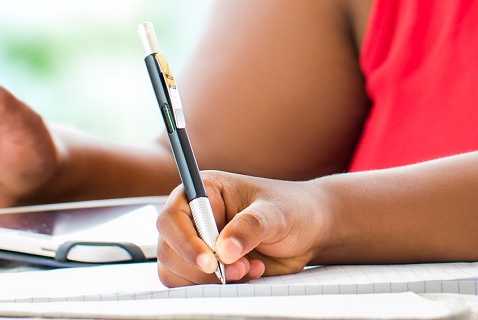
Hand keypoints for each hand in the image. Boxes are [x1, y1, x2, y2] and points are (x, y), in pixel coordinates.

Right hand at [156, 171, 329, 286]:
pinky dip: (219, 286)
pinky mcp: (206, 267)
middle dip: (202, 267)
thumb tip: (223, 249)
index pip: (173, 217)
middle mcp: (194, 217)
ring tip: (249, 268)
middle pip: (169, 250)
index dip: (184, 241)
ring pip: (176, 272)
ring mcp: (198, 244)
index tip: (210, 261)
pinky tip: (250, 272)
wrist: (308, 231)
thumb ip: (250, 226)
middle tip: (240, 268)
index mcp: (204, 191)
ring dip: (210, 280)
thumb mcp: (276, 214)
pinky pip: (194, 285)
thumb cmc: (293, 209)